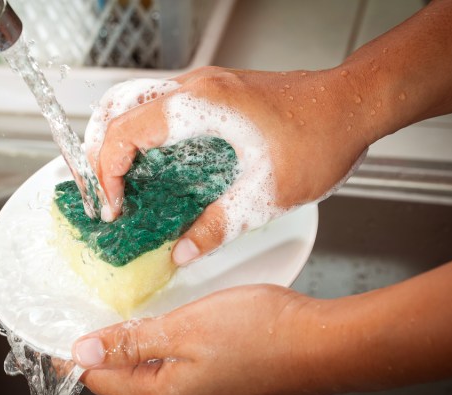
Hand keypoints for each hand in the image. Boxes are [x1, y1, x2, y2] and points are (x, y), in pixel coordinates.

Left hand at [71, 285, 327, 394]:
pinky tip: (178, 335)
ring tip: (132, 325)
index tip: (62, 342)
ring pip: (160, 379)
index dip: (78, 358)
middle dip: (109, 356)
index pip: (103, 380)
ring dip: (142, 354)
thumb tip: (84, 352)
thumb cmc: (261, 332)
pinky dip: (173, 357)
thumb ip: (132, 343)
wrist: (325, 346)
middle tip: (96, 325)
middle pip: (130, 382)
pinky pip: (187, 378)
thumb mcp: (184, 328)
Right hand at [85, 66, 372, 264]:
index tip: (115, 206)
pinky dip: (142, 132)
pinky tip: (154, 163)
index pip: (123, 132)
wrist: (353, 104)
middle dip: (98, 150)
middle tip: (104, 190)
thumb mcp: (266, 195)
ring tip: (118, 178)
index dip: (107, 173)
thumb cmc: (320, 138)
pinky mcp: (215, 92)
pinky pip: (159, 105)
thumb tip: (181, 251)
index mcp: (198, 107)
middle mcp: (193, 88)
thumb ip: (218, 226)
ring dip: (117, 138)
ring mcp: (203, 85)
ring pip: (134, 101)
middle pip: (116, 107)